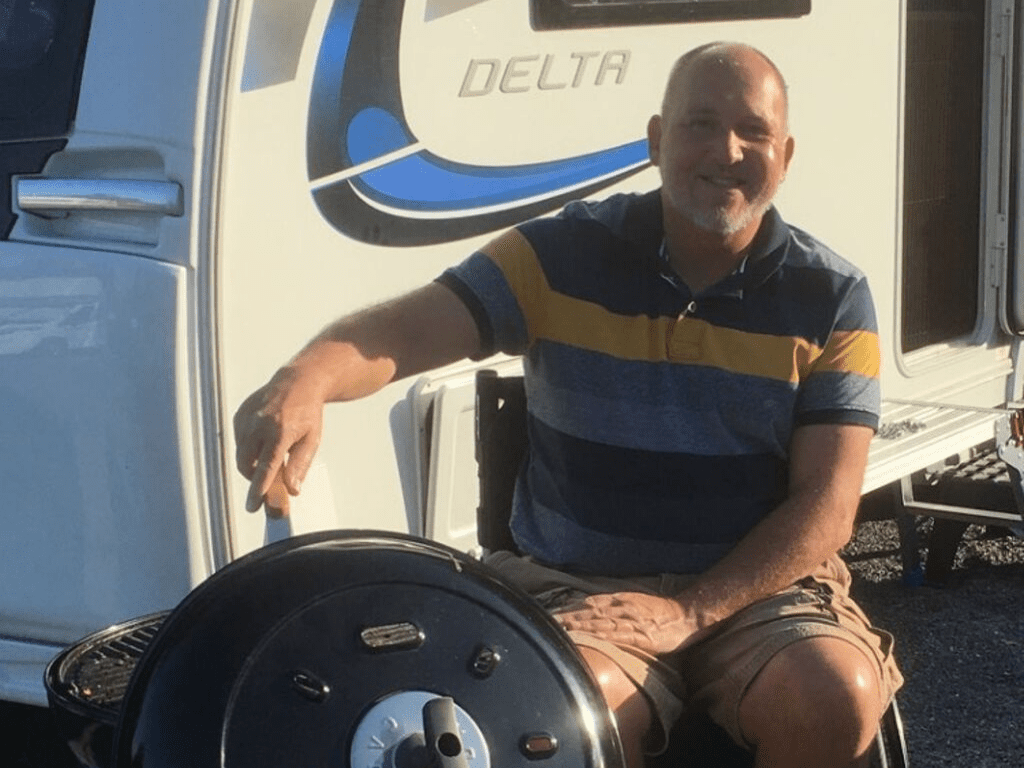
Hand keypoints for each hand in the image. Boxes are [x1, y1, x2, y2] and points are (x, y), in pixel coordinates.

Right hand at [233, 367, 325, 516]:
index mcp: (280, 432)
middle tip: (268, 482)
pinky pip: (238, 442)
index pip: (266, 468)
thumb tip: (292, 490)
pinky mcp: (239, 416)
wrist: (297, 383)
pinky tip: (264, 440)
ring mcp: (246, 419)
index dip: (258, 490)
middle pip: (247, 465)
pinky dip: (248, 448)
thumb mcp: (311, 440)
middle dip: (254, 478)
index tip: (253, 506)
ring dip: (252, 464)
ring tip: (271, 455)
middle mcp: (259, 425)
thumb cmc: (307, 413)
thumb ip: (300, 466)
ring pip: (240, 455)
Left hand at [555, 592, 699, 654]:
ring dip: (578, 626)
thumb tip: (588, 609)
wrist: (686, 616)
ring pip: (600, 623)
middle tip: (545, 624)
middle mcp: (621, 608)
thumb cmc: (659, 612)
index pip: (587, 605)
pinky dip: (601, 636)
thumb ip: (612, 607)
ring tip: (560, 631)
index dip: (567, 610)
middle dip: (566, 618)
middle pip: (588, 613)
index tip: (548, 616)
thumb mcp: (633, 604)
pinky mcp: (640, 635)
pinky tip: (588, 638)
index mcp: (618, 600)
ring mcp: (630, 621)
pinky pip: (617, 635)